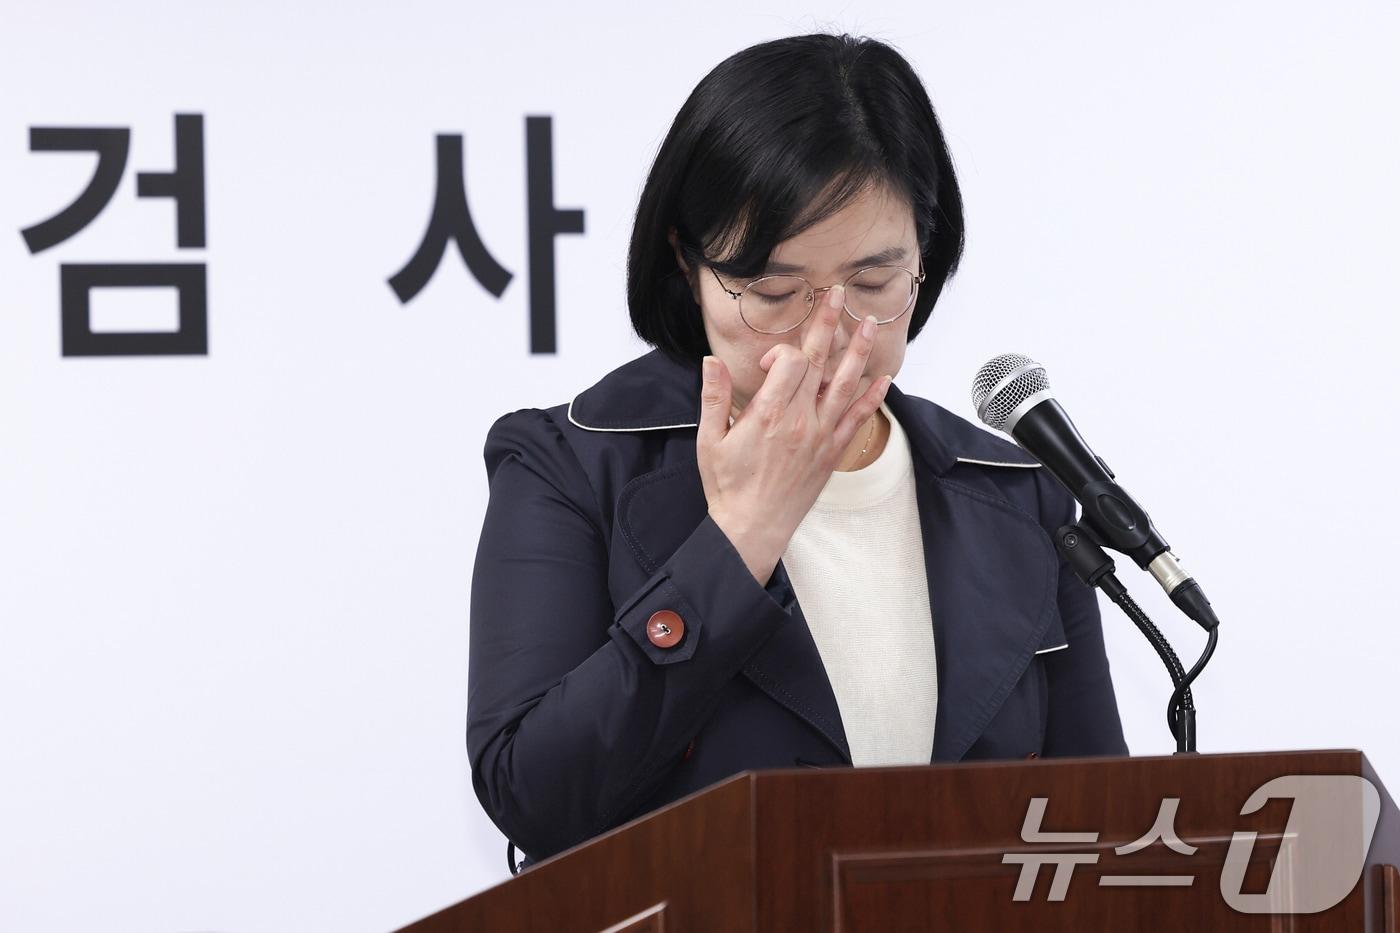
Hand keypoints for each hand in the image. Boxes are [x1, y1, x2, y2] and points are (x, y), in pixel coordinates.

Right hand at [697, 291, 892, 585]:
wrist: (753, 528)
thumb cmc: (728, 486)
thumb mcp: (708, 440)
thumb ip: (714, 398)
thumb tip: (711, 361)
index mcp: (768, 415)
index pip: (788, 362)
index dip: (780, 351)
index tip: (767, 363)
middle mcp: (799, 421)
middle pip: (818, 362)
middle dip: (828, 324)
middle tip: (838, 294)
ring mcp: (820, 436)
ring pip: (844, 384)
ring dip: (858, 351)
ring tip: (870, 324)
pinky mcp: (831, 453)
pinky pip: (857, 420)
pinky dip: (871, 398)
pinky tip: (883, 379)